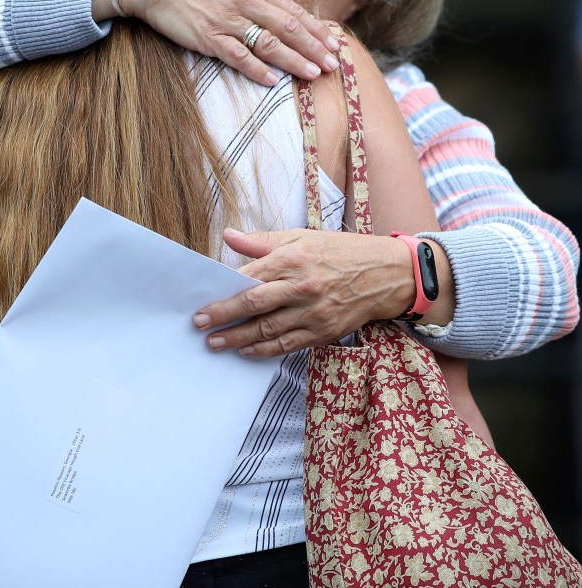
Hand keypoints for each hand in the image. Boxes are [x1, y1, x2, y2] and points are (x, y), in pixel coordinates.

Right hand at [120, 0, 339, 84]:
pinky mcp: (206, 37)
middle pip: (286, 27)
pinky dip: (255, 68)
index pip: (292, 11)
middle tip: (332, 65)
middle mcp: (243, 2)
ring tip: (312, 74)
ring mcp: (225, 20)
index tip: (334, 44)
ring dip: (292, 59)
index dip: (315, 29)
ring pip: (267, 43)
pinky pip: (236, 55)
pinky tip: (273, 79)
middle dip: (312, 47)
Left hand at [193, 228, 410, 356]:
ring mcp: (313, 312)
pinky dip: (265, 350)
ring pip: (268, 330)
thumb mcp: (302, 236)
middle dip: (223, 316)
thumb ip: (262, 241)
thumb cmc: (341, 252)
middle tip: (200, 325)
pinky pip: (288, 344)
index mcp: (293, 259)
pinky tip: (247, 351)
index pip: (250, 277)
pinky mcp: (324, 332)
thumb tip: (228, 237)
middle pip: (254, 305)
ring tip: (216, 343)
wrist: (386, 275)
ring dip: (238, 339)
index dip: (224, 292)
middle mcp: (302, 287)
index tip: (203, 302)